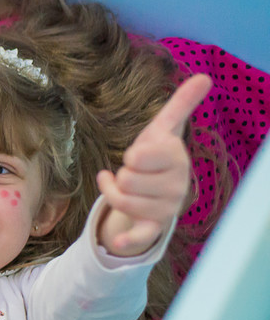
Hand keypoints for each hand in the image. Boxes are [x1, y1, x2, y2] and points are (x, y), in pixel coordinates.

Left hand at [96, 74, 210, 255]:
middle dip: (123, 175)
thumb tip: (205, 76)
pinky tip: (115, 242)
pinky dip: (128, 240)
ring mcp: (167, 208)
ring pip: (123, 201)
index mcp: (178, 159)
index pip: (137, 157)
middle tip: (136, 175)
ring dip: (115, 193)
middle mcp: (177, 185)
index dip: (132, 156)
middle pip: (127, 179)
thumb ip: (181, 104)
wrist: (155, 191)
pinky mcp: (155, 227)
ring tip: (128, 188)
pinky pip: (141, 234)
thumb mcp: (164, 129)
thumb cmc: (156, 157)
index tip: (140, 156)